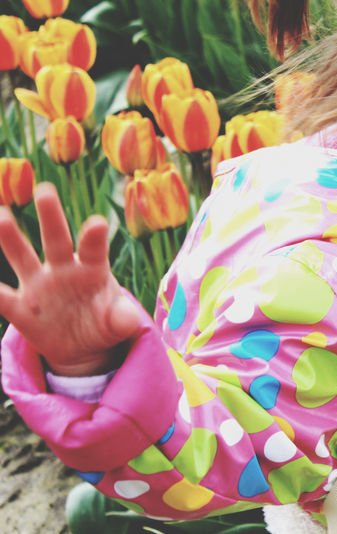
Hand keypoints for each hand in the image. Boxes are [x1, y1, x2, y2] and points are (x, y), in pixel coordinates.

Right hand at [0, 183, 141, 376]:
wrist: (81, 343)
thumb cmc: (104, 321)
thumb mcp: (117, 323)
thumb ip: (122, 319)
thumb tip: (128, 320)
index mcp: (93, 268)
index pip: (94, 249)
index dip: (94, 237)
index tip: (97, 223)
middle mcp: (63, 269)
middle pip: (57, 240)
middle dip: (51, 216)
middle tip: (45, 190)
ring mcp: (39, 286)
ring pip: (22, 257)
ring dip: (10, 237)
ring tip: (2, 215)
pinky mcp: (21, 308)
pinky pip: (1, 297)